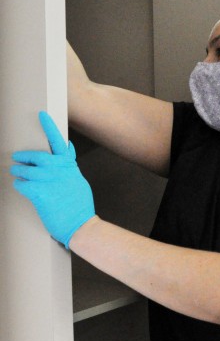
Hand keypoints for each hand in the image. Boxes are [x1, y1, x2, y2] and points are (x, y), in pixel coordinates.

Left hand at [11, 111, 95, 248]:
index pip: (59, 142)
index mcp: (70, 167)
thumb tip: (67, 150)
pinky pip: (22, 185)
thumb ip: (70, 166)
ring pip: (26, 171)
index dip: (49, 127)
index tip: (42, 115)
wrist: (81, 225)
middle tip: (16, 158)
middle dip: (24, 157)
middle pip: (37, 156)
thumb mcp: (78, 181)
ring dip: (18, 172)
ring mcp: (50, 181)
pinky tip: (21, 188)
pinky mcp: (41, 194)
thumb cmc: (79, 206)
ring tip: (16, 173)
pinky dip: (19, 185)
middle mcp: (60, 171)